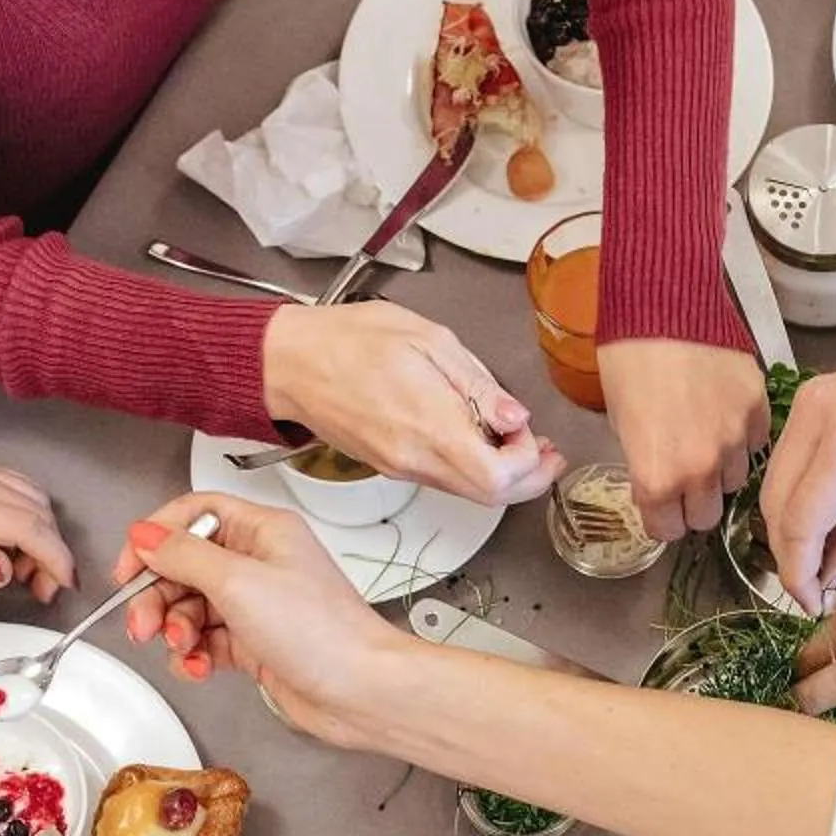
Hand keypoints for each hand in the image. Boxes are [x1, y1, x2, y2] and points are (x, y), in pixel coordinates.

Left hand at [0, 452, 75, 603]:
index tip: (64, 585)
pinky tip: (14, 544)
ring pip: (34, 496)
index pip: (25, 525)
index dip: (55, 558)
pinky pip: (19, 487)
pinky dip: (30, 517)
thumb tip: (6, 568)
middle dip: (52, 553)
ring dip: (43, 535)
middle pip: (38, 510)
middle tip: (41, 589)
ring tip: (24, 571)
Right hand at [110, 492, 415, 742]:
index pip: (194, 514)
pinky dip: (194, 655)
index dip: (155, 537)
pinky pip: (205, 641)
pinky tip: (197, 667)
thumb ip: (184, 555)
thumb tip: (145, 534)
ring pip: (190, 607)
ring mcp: (256, 604)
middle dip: (158, 595)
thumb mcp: (239, 582)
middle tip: (143, 625)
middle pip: (184, 565)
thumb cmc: (320, 632)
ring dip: (174, 630)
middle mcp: (259, 562)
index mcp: (262, 531)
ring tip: (181, 648)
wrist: (360, 691)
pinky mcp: (254, 643)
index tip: (128, 568)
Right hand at [263, 302, 561, 505]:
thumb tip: (514, 415)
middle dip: (529, 478)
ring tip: (519, 441)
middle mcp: (415, 457)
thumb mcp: (428, 338)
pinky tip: (479, 439)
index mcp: (429, 424)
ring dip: (503, 475)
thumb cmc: (347, 340)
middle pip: (490, 497)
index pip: (498, 476)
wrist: (289, 363)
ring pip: (468, 493)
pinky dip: (473, 468)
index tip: (531, 431)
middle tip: (547, 453)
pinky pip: (444, 479)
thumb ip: (477, 383)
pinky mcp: (391, 465)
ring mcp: (401, 466)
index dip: (528, 461)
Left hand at [598, 338, 770, 538]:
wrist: (661, 307)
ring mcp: (735, 440)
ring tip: (706, 437)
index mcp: (658, 477)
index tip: (659, 504)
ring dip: (720, 470)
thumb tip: (661, 483)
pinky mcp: (758, 410)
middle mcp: (701, 469)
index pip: (668, 530)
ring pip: (734, 482)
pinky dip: (742, 438)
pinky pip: (755, 444)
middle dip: (692, 502)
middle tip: (683, 474)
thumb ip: (646, 465)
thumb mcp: (620, 423)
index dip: (661, 518)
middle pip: (706, 516)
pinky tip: (725, 414)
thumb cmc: (625, 362)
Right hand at [759, 330, 835, 612]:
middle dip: (790, 555)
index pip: (799, 525)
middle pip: (775, 504)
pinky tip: (830, 522)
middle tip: (818, 589)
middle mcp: (815, 413)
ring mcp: (808, 399)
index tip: (812, 605)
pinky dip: (799, 496)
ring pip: (773, 483)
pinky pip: (788, 459)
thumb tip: (826, 582)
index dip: (799, 574)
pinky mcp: (811, 396)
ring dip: (792, 527)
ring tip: (827, 559)